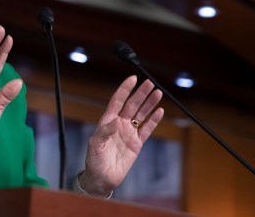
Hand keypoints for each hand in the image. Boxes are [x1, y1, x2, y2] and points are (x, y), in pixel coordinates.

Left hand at [81, 75, 163, 195]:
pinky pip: (147, 129)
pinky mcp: (137, 143)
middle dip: (141, 93)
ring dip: (149, 104)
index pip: (117, 101)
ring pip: (141, 114)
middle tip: (150, 83)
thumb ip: (105, 131)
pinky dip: (154, 120)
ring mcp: (129, 133)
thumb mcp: (95, 144)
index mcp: (107, 121)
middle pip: (132, 105)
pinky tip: (160, 111)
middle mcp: (119, 124)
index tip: (132, 78)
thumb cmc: (94, 160)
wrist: (102, 177)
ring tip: (158, 93)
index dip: (124, 89)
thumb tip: (116, 120)